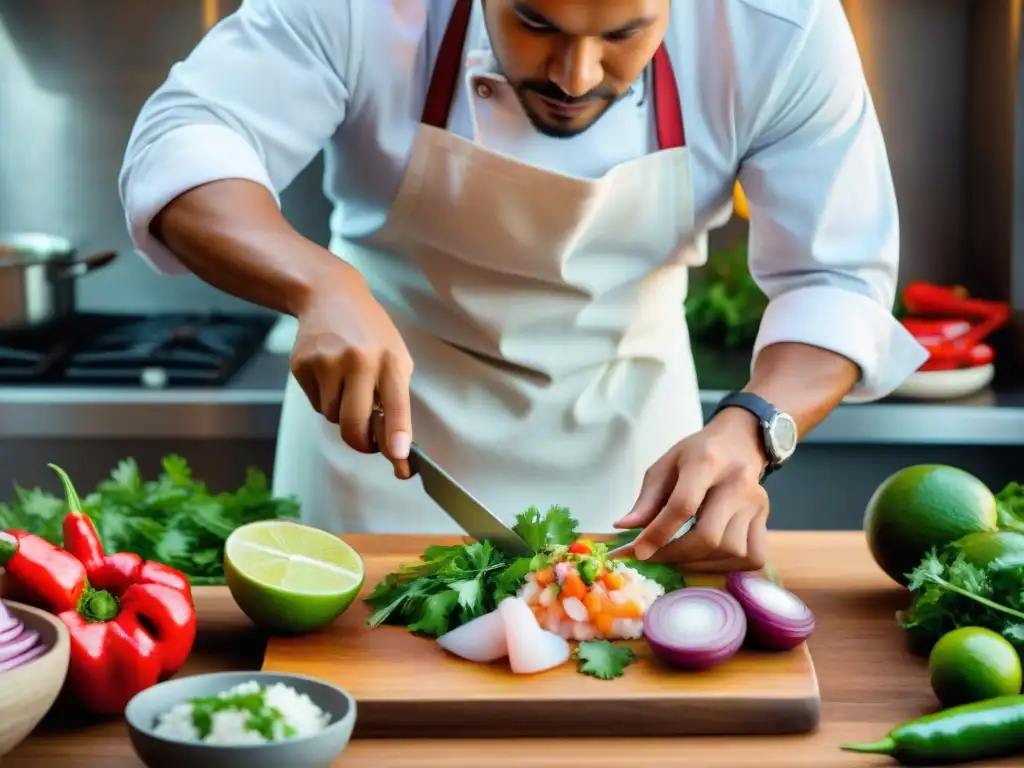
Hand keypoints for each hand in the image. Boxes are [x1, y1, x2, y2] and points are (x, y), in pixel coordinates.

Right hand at [289, 269, 414, 478]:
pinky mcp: (301, 365)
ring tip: (347, 386)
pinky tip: (329, 374)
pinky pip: (316, 403)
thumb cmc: (370, 332)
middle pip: (353, 423)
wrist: (330, 295)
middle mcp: (358, 360)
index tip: (398, 458)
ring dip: (342, 413)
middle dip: (361, 442)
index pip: (396, 405)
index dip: (396, 435)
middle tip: (367, 443)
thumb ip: (395, 395)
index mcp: (389, 360)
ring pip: (332, 417)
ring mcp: (326, 362)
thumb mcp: (394, 354)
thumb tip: (393, 444)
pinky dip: (325, 398)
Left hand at [614, 409, 770, 570]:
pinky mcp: (766, 518)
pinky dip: (728, 567)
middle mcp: (736, 483)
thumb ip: (646, 500)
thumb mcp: (665, 466)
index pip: (683, 505)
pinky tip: (708, 558)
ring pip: (731, 551)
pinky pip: (753, 557)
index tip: (637, 551)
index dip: (658, 533)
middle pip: (708, 536)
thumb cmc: (696, 454)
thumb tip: (623, 528)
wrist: (740, 441)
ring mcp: (756, 503)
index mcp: (706, 462)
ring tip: (678, 556)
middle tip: (654, 558)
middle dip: (676, 555)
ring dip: (699, 562)